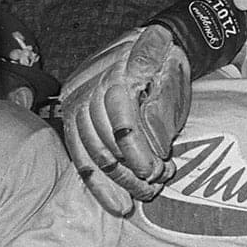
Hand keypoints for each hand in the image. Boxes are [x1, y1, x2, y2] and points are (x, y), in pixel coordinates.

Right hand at [59, 25, 191, 214]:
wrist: (149, 45)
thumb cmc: (166, 61)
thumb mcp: (174, 74)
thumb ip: (164, 107)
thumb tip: (157, 146)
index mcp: (118, 71)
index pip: (122, 121)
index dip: (139, 152)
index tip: (158, 171)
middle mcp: (88, 86)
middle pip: (104, 142)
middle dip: (131, 171)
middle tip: (156, 184)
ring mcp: (76, 101)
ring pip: (91, 153)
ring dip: (119, 181)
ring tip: (143, 194)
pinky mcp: (72, 118)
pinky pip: (79, 155)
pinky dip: (98, 183)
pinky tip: (115, 202)